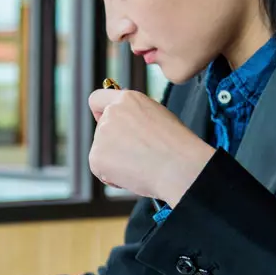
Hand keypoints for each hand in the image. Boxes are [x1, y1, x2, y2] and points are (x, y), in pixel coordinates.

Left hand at [88, 89, 214, 205]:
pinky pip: (99, 168)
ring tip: (139, 164)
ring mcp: (101, 135)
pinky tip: (132, 175)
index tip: (104, 121)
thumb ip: (134, 115)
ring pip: (101, 150)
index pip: (97, 98)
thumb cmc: (176, 145)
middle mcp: (111, 113)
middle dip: (113, 142)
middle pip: (101, 129)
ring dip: (114, 159)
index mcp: (127, 99)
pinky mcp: (96, 157)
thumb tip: (122, 120)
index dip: (99, 111)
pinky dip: (112, 175)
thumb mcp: (157, 116)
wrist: (179, 166)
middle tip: (137, 154)